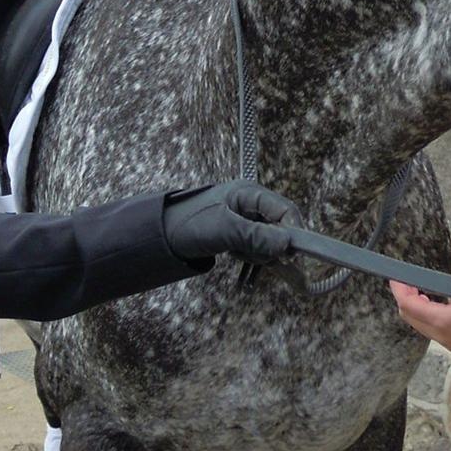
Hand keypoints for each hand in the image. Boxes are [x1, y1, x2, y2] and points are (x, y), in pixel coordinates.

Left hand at [163, 181, 301, 264]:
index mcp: (250, 193)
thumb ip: (255, 237)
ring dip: (260, 252)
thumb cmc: (187, 224)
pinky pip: (259, 247)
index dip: (292, 231)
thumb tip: (286, 245)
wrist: (158, 236)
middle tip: (259, 256)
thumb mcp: (222, 230)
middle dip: (272, 245)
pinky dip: (252, 255)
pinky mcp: (242, 233)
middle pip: (281, 226)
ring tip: (237, 253)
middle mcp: (252, 204)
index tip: (290, 254)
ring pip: (271, 240)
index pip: (285, 210)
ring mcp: (247, 219)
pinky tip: (236, 255)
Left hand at [389, 280, 450, 355]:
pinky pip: (432, 331)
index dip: (400, 290)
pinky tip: (435, 306)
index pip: (410, 306)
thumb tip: (428, 289)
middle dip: (404, 299)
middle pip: (410, 318)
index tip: (396, 278)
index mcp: (443, 321)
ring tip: (421, 291)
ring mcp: (448, 344)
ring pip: (419, 326)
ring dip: (415, 309)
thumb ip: (445, 293)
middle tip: (407, 282)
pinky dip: (427, 317)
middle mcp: (441, 337)